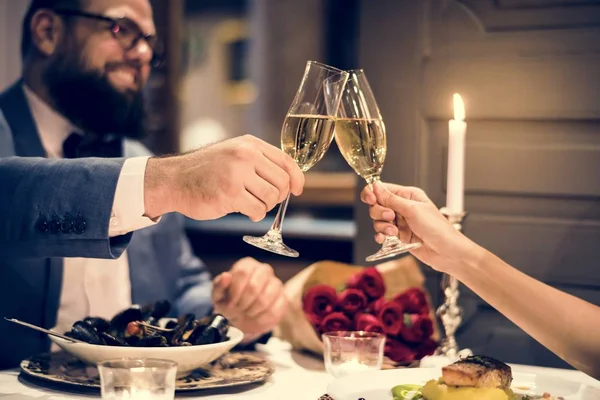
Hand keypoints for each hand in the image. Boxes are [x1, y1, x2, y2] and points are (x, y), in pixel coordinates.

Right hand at [144, 135, 304, 221]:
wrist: (174, 180)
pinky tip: (244, 210)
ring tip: (250, 203)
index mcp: (250, 144)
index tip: (298, 190)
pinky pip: (257, 211)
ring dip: (265, 206)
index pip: (286, 161)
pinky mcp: (229, 195)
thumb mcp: (234, 153)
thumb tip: (290, 180)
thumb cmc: (207, 170)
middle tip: (265, 200)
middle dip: (278, 196)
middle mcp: (245, 155)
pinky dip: (254, 215)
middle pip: (282, 182)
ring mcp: (237, 174)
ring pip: (271, 198)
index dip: (297, 178)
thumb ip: (259, 161)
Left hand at [211, 257, 286, 339]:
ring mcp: (276, 284)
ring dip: (251, 311)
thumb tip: (226, 276)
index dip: (235, 291)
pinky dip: (261, 319)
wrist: (241, 317)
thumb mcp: (218, 295)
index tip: (230, 303)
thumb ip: (219, 285)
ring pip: (264, 299)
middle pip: (254, 287)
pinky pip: (273, 311)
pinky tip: (256, 317)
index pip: (242, 273)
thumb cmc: (230, 302)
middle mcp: (264, 270)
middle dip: (243, 303)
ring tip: (246, 312)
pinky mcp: (282, 300)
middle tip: (238, 309)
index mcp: (247, 265)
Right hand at [360, 181, 479, 272]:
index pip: (383, 189)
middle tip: (390, 218)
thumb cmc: (437, 228)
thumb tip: (375, 186)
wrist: (447, 252)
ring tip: (394, 232)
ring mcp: (400, 222)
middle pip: (377, 205)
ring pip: (378, 220)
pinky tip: (384, 239)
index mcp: (408, 195)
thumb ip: (391, 199)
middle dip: (379, 212)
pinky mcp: (399, 235)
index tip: (371, 200)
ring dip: (382, 226)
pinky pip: (382, 233)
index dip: (373, 193)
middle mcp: (403, 207)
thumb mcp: (412, 210)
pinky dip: (380, 235)